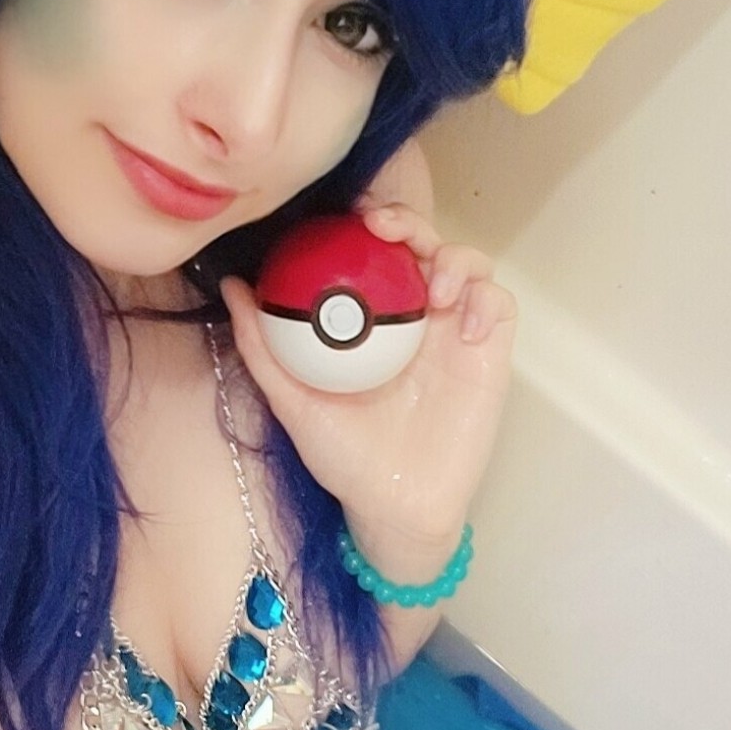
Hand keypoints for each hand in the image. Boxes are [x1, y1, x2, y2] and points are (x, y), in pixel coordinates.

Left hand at [219, 199, 517, 550]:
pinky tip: (464, 321)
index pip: (375, 253)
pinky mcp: (490, 354)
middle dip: (410, 223)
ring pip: (468, 265)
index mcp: (373, 319)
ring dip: (455, 259)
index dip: (368, 224)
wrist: (394, 508)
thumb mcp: (294, 401)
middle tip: (386, 233)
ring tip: (435, 290)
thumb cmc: (344, 458)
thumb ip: (262, 347)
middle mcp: (416, 316)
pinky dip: (486, 300)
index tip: (350, 221)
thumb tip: (232, 287)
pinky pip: (498, 307)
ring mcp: (455, 332)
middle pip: (423, 245)